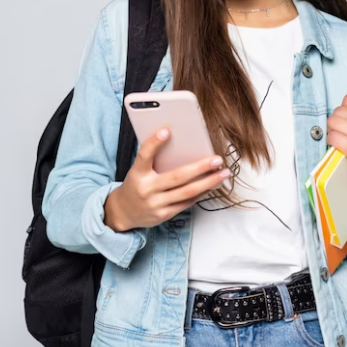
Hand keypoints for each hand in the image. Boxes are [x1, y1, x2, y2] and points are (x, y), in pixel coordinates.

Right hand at [104, 127, 231, 231]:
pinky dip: (201, 193)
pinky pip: (187, 203)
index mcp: (137, 174)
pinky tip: (212, 185)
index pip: (144, 155)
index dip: (154, 143)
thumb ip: (153, 159)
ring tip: (223, 173)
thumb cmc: (136, 184)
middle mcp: (146, 190)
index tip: (166, 130)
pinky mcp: (164, 215)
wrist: (123, 212)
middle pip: (177, 177)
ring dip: (208, 182)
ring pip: (187, 192)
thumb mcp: (138, 170)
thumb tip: (181, 145)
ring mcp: (155, 204)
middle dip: (200, 167)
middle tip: (217, 159)